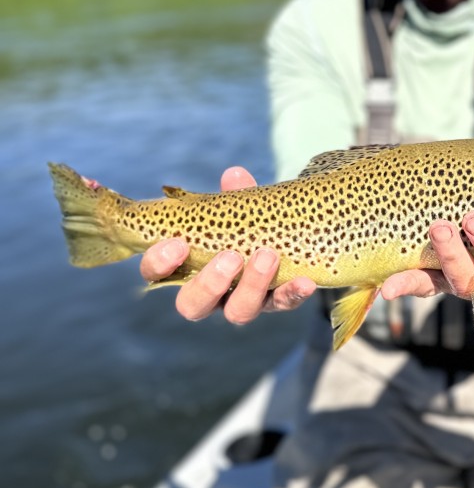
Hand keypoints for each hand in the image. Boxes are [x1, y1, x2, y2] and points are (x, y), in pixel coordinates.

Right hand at [139, 166, 316, 324]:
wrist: (285, 237)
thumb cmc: (245, 223)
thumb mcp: (238, 208)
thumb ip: (234, 196)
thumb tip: (235, 175)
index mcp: (186, 267)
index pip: (156, 273)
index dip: (159, 263)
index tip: (177, 243)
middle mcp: (210, 293)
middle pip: (193, 306)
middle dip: (209, 283)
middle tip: (230, 257)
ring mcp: (242, 302)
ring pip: (237, 312)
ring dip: (251, 285)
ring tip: (267, 255)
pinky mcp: (274, 304)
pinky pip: (282, 304)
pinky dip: (292, 294)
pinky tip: (304, 281)